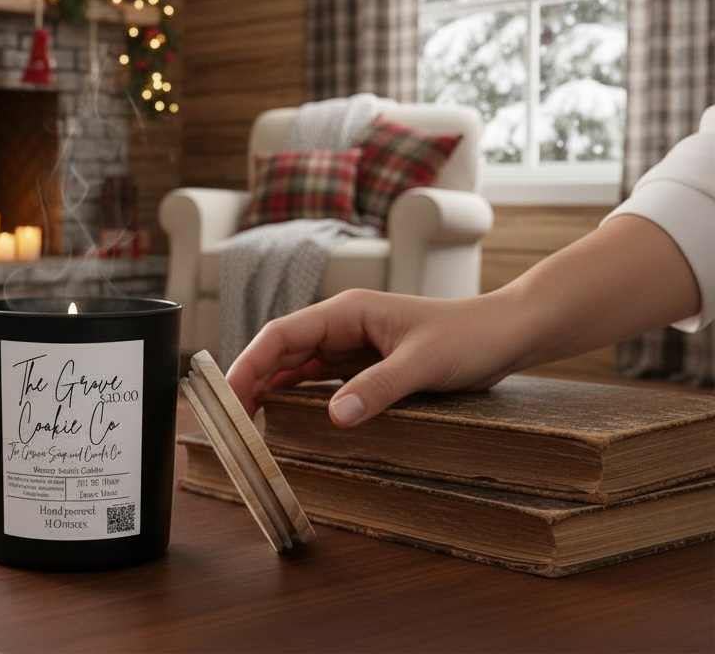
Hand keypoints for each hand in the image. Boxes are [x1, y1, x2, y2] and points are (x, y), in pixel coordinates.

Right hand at [224, 289, 514, 425]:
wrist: (507, 334)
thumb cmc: (469, 336)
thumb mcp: (423, 363)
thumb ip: (377, 387)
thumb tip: (335, 416)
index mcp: (346, 312)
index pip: (280, 335)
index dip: (248, 363)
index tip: (228, 395)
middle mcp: (342, 325)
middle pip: (280, 351)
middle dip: (250, 381)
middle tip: (230, 421)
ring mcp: (352, 345)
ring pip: (295, 367)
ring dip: (270, 391)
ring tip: (247, 424)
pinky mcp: (365, 364)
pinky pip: (319, 380)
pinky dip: (298, 398)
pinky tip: (286, 419)